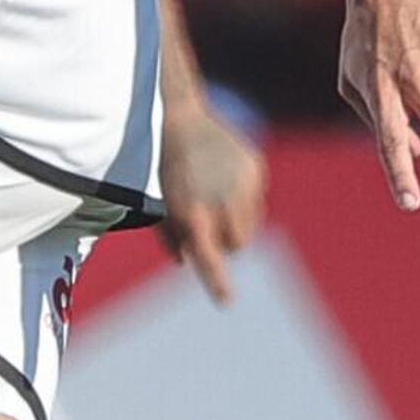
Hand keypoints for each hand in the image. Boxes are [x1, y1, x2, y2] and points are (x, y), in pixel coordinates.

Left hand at [155, 97, 267, 303]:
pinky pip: (257, 198)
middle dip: (226, 240)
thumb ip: (171, 236)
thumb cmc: (166, 168)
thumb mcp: (162, 203)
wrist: (178, 118)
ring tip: (216, 194)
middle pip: (237, 244)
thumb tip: (184, 262)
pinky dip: (245, 194)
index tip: (226, 301)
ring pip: (251, 224)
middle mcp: (220, 200)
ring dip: (237, 220)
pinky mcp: (255, 167)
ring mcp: (242, 183)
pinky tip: (225, 173)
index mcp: (192, 212)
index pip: (208, 256)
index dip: (217, 280)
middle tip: (210, 220)